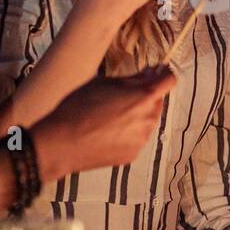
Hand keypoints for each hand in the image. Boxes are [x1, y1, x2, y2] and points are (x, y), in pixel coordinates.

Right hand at [32, 69, 175, 180]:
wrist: (61, 144)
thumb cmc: (78, 109)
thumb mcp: (103, 83)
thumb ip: (133, 79)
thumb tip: (151, 74)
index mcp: (143, 97)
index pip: (169, 81)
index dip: (162, 75)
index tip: (155, 74)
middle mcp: (148, 119)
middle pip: (158, 102)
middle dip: (146, 96)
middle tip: (120, 96)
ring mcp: (142, 139)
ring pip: (148, 120)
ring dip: (137, 115)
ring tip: (109, 116)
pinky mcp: (133, 154)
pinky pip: (137, 138)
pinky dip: (128, 133)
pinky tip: (107, 132)